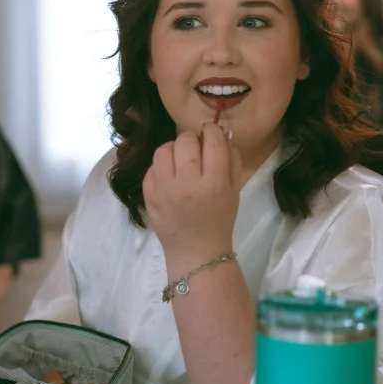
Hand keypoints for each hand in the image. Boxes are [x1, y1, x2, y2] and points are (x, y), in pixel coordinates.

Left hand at [143, 122, 241, 268]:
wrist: (196, 252)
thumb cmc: (220, 220)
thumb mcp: (234, 190)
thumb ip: (232, 158)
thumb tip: (222, 131)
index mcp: (214, 184)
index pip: (212, 142)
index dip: (212, 131)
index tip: (211, 134)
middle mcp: (187, 185)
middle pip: (185, 141)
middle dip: (192, 140)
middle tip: (196, 150)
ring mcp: (164, 191)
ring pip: (163, 150)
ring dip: (173, 149)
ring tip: (180, 160)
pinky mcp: (148, 196)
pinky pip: (151, 168)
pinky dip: (161, 167)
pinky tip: (169, 176)